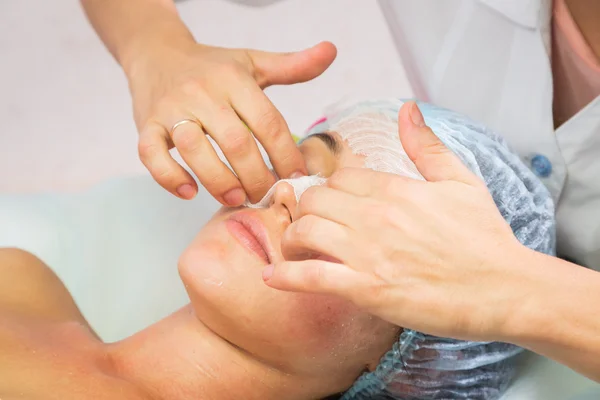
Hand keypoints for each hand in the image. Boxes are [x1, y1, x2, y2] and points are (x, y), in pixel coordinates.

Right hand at [126, 40, 336, 203]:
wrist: (157, 54)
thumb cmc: (212, 66)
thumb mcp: (252, 62)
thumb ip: (291, 66)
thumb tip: (331, 51)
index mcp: (234, 79)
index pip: (267, 121)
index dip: (285, 154)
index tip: (295, 177)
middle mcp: (202, 92)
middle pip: (235, 141)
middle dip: (256, 176)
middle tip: (265, 196)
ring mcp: (171, 109)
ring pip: (194, 149)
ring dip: (218, 181)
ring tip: (235, 198)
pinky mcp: (146, 124)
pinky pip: (151, 154)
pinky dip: (169, 177)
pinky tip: (190, 192)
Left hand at [263, 102, 533, 341]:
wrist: (506, 289)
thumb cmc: (486, 238)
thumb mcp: (462, 181)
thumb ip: (427, 146)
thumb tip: (408, 109)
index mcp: (395, 188)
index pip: (339, 178)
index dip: (327, 190)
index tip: (325, 203)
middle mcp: (376, 216)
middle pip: (314, 201)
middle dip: (305, 211)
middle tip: (306, 225)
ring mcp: (369, 253)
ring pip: (305, 232)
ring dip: (292, 239)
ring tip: (295, 249)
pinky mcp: (367, 290)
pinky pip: (312, 278)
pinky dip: (286, 277)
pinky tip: (272, 277)